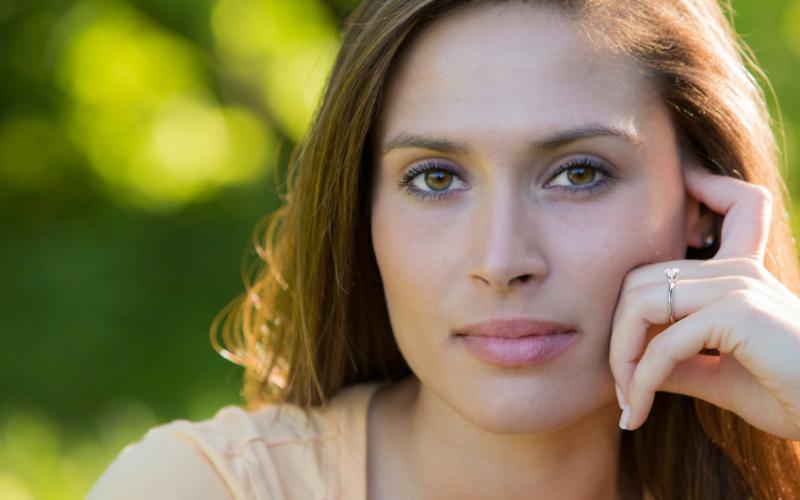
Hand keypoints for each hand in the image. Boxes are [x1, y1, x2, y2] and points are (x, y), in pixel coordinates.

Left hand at [609, 166, 799, 439]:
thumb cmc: (789, 396)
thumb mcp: (720, 376)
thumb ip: (677, 362)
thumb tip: (634, 366)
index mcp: (739, 275)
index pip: (730, 207)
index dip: (711, 186)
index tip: (690, 178)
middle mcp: (736, 271)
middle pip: (642, 278)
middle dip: (618, 333)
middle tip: (620, 386)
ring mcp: (737, 285)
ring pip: (642, 303)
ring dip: (623, 357)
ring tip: (628, 400)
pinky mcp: (738, 311)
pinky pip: (665, 344)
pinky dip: (643, 380)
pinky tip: (639, 411)